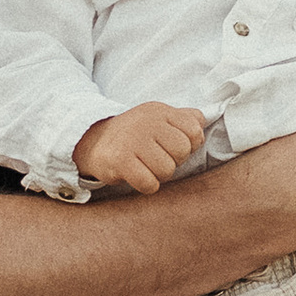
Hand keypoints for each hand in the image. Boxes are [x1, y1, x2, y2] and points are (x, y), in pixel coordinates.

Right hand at [76, 102, 208, 194]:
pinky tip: (135, 175)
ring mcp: (132, 139)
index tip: (171, 147)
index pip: (195, 131)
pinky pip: (149, 184)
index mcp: (160, 111)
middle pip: (183, 152)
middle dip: (173, 161)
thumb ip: (184, 119)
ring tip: (144, 166)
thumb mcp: (159, 119)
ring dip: (158, 175)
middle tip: (155, 158)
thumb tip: (202, 123)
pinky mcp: (120, 160)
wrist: (92, 142)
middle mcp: (147, 121)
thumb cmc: (134, 135)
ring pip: (167, 170)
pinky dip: (145, 185)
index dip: (189, 145)